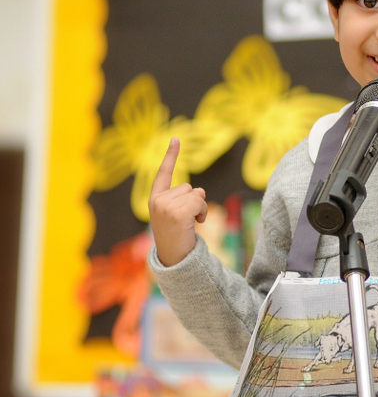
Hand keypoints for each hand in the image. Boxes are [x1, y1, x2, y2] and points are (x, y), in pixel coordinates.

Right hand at [148, 138, 207, 266]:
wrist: (175, 258)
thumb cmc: (178, 237)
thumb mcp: (177, 214)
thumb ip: (184, 199)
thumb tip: (199, 192)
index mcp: (155, 198)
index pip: (163, 173)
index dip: (171, 155)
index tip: (176, 138)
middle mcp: (156, 200)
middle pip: (189, 187)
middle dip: (195, 201)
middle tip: (188, 220)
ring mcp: (165, 206)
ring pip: (196, 194)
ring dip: (200, 208)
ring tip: (191, 223)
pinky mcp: (176, 212)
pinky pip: (200, 202)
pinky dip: (203, 212)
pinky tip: (196, 223)